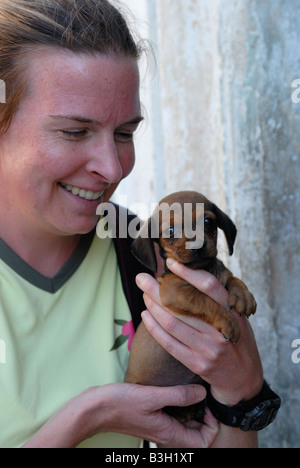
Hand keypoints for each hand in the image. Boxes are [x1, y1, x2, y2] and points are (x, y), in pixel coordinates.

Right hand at [23, 383, 217, 447]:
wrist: (95, 408)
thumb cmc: (120, 404)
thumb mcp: (152, 396)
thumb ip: (179, 395)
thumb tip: (203, 393)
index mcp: (169, 433)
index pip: (204, 441)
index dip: (212, 425)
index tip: (207, 404)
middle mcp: (166, 432)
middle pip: (196, 432)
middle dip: (205, 415)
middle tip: (204, 393)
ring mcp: (159, 425)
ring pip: (185, 423)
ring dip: (193, 408)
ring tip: (194, 388)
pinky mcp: (152, 416)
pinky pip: (173, 415)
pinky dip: (180, 404)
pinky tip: (176, 387)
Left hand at [136, 259, 262, 406]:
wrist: (244, 380)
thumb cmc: (238, 342)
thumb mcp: (238, 319)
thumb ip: (220, 302)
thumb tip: (192, 277)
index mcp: (233, 313)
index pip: (209, 286)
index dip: (188, 273)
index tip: (170, 263)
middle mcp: (221, 329)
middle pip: (184, 303)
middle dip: (158, 289)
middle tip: (141, 277)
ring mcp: (209, 349)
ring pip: (173, 322)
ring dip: (153, 306)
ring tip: (143, 294)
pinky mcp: (197, 364)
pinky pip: (169, 343)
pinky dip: (154, 328)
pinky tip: (146, 315)